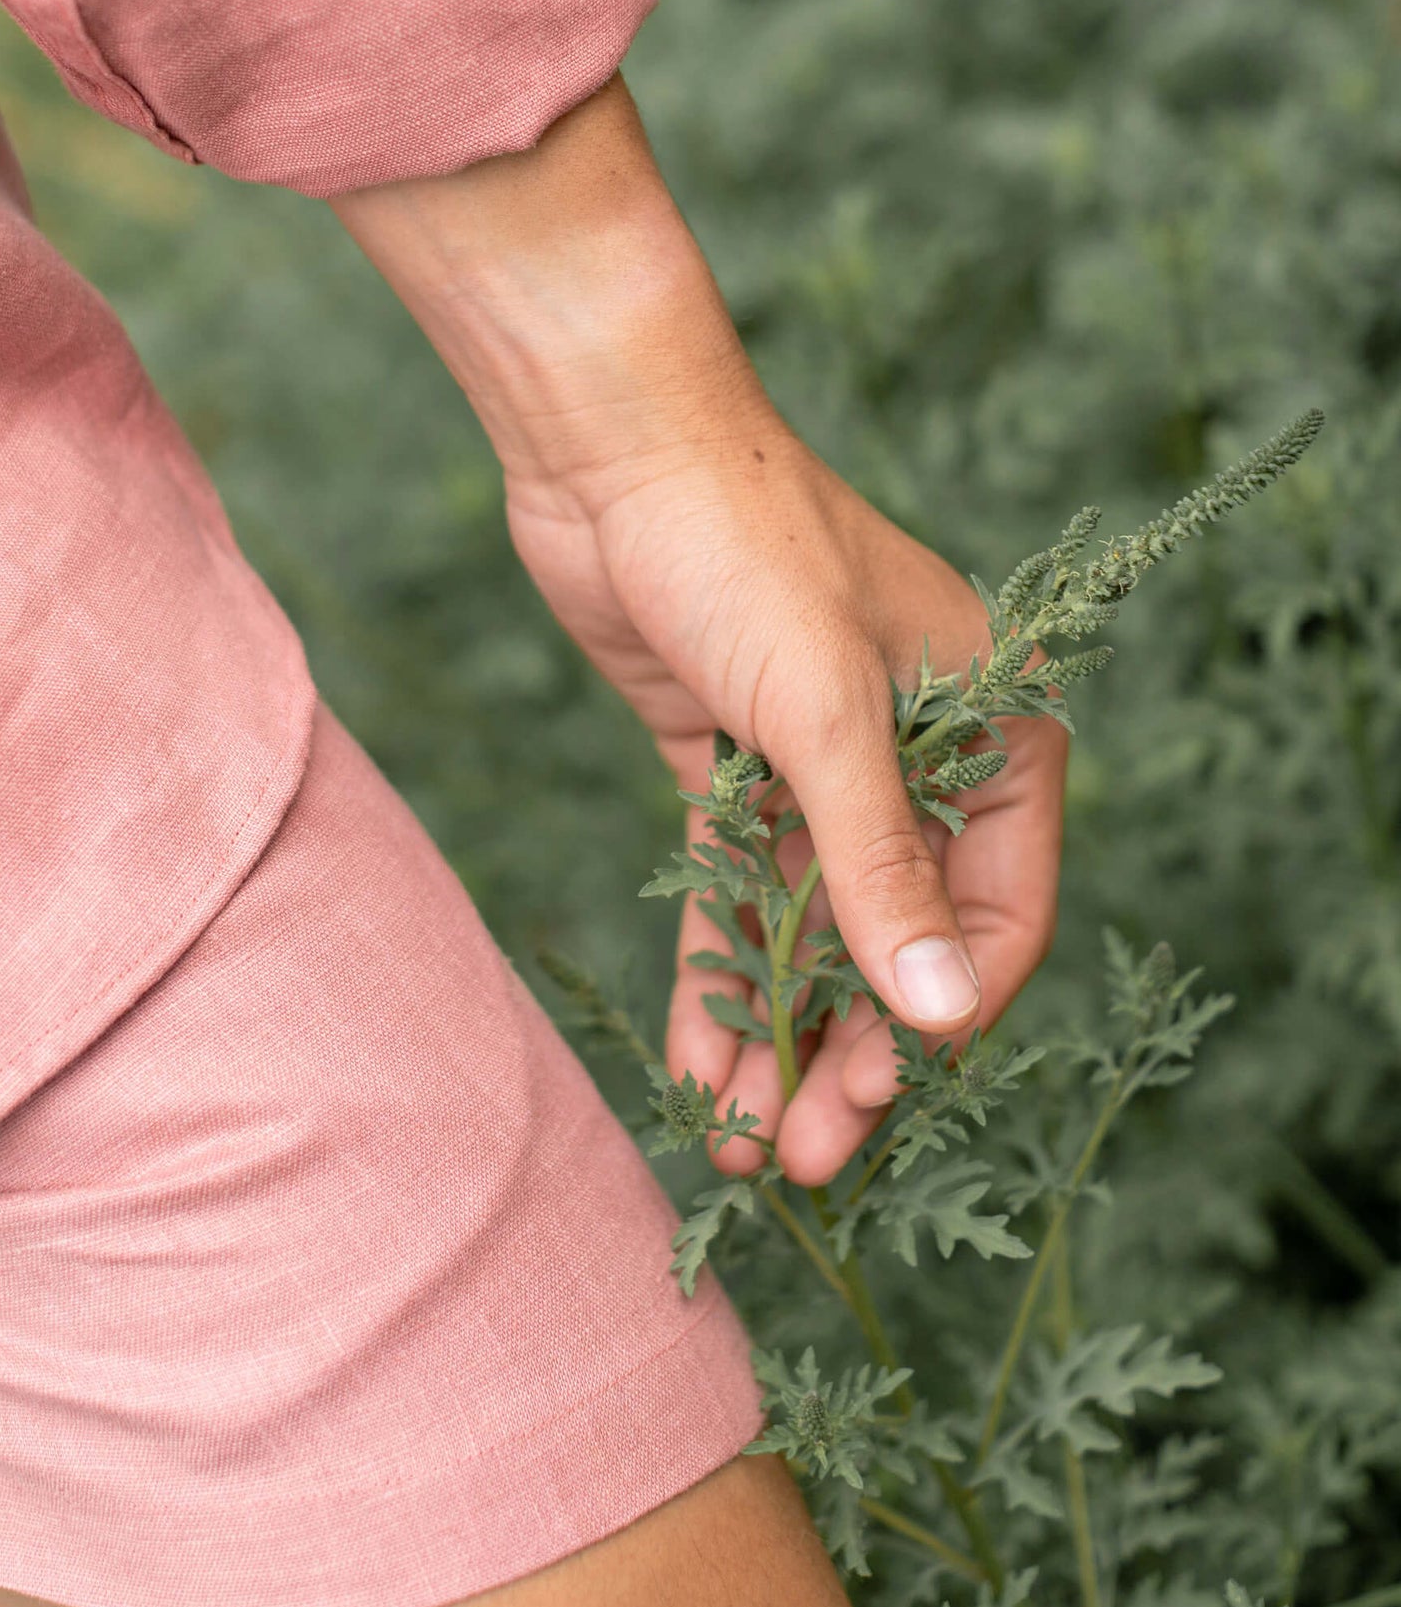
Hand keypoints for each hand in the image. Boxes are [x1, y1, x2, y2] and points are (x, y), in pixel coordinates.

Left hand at [506, 411, 1064, 1183]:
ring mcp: (817, 761)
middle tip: (803, 1160)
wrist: (613, 446)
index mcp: (992, 726)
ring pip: (811, 931)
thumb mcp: (826, 716)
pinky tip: (699, 1067)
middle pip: (898, 939)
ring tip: (740, 1146)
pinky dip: (721, 976)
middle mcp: (917, 751)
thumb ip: (879, 869)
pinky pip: (737, 895)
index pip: (994, 912)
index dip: (937, 1018)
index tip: (877, 1101)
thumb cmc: (745, 548)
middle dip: (852, 1053)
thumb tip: (939, 1021)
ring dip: (780, 1035)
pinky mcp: (729, 762)